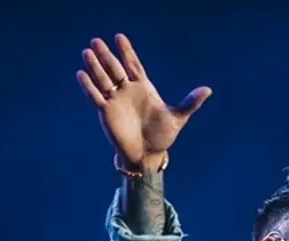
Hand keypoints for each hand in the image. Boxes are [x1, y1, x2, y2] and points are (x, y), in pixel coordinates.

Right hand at [76, 34, 211, 170]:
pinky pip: (96, 96)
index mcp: (144, 89)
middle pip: (115, 69)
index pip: (134, 65)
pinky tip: (81, 74)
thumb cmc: (163, 136)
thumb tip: (208, 90)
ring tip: (87, 52)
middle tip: (97, 41)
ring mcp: (116, 101)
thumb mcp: (178, 118)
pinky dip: (89, 86)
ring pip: (103, 80)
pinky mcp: (107, 112)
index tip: (119, 37)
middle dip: (106, 56)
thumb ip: (190, 103)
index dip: (127, 52)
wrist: (148, 154)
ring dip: (95, 67)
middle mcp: (128, 91)